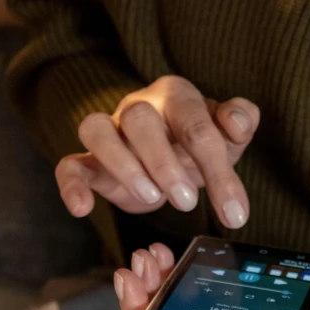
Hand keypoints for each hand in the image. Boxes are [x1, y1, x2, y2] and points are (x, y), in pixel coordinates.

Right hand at [55, 76, 259, 228]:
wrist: (173, 158)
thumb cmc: (200, 144)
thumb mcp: (230, 137)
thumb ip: (241, 123)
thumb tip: (237, 122)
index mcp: (177, 97)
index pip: (195, 124)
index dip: (216, 169)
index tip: (234, 212)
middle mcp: (139, 108)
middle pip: (140, 120)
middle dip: (164, 163)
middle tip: (187, 201)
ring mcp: (111, 133)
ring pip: (98, 131)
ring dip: (123, 166)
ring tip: (152, 199)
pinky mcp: (90, 163)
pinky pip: (69, 165)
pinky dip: (71, 185)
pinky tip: (82, 208)